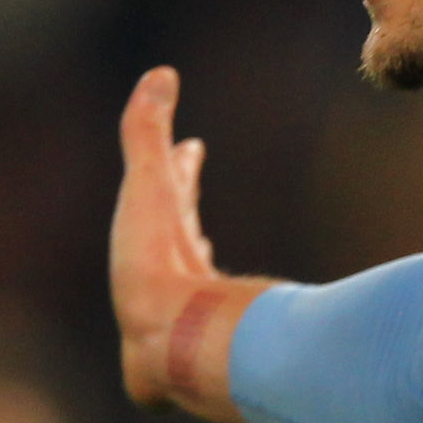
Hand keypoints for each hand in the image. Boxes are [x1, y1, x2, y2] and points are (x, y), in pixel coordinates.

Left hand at [111, 67, 268, 422]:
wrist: (174, 340)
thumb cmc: (160, 263)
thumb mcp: (150, 185)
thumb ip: (147, 127)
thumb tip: (159, 72)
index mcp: (152, 247)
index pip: (166, 198)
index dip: (178, 171)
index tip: (191, 148)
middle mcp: (168, 283)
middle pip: (177, 235)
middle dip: (184, 202)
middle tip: (195, 172)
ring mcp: (194, 317)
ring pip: (199, 282)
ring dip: (205, 261)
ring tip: (217, 251)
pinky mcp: (227, 350)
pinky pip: (243, 331)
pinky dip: (254, 320)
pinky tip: (275, 326)